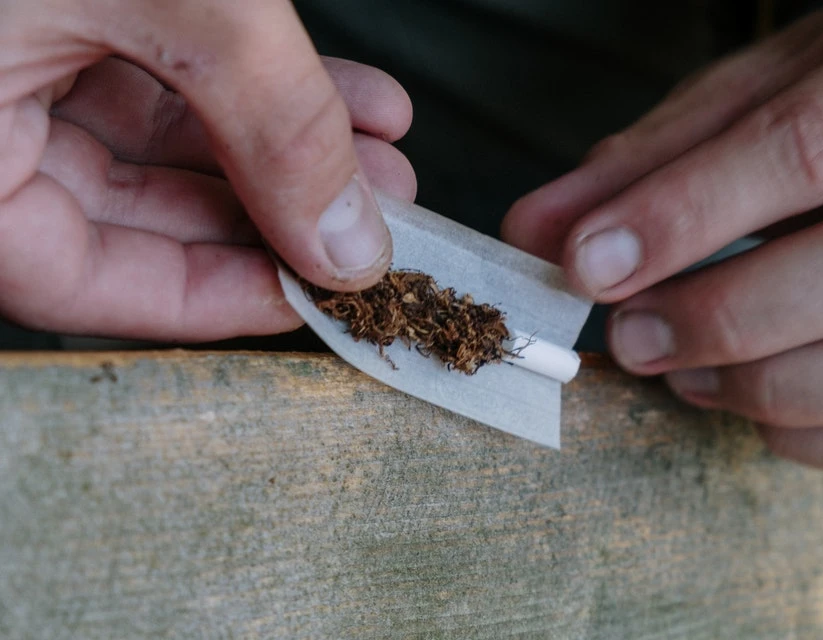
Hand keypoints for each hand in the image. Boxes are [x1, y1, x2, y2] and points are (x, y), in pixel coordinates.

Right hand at [0, 1, 414, 341]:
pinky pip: (160, 79)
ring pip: (156, 148)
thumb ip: (264, 114)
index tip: (311, 295)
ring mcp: (14, 68)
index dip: (206, 300)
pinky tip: (352, 96)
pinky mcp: (58, 23)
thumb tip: (348, 240)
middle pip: (127, 221)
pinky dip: (256, 87)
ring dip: (285, 150)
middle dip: (273, 216)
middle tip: (372, 220)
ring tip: (383, 154)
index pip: (74, 283)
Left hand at [504, 0, 822, 476]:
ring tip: (678, 369)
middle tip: (630, 335)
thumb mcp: (754, 92)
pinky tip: (747, 398)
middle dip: (724, 316)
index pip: (812, 146)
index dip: (688, 215)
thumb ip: (649, 158)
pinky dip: (807, 435)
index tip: (588, 262)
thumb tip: (533, 231)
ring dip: (765, 386)